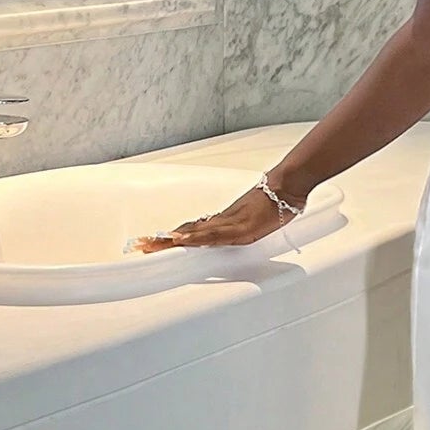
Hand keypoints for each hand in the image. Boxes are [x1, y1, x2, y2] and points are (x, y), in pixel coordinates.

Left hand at [127, 183, 304, 253]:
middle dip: (163, 240)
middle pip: (186, 231)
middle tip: (141, 244)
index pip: (192, 230)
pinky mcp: (239, 227)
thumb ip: (244, 227)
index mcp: (224, 222)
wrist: (288, 186)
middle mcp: (222, 221)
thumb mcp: (257, 220)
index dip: (174, 235)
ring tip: (151, 244)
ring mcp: (230, 223)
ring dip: (171, 240)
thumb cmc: (277, 200)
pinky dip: (196, 238)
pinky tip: (182, 240)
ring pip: (194, 233)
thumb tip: (240, 232)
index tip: (155, 240)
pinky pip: (213, 234)